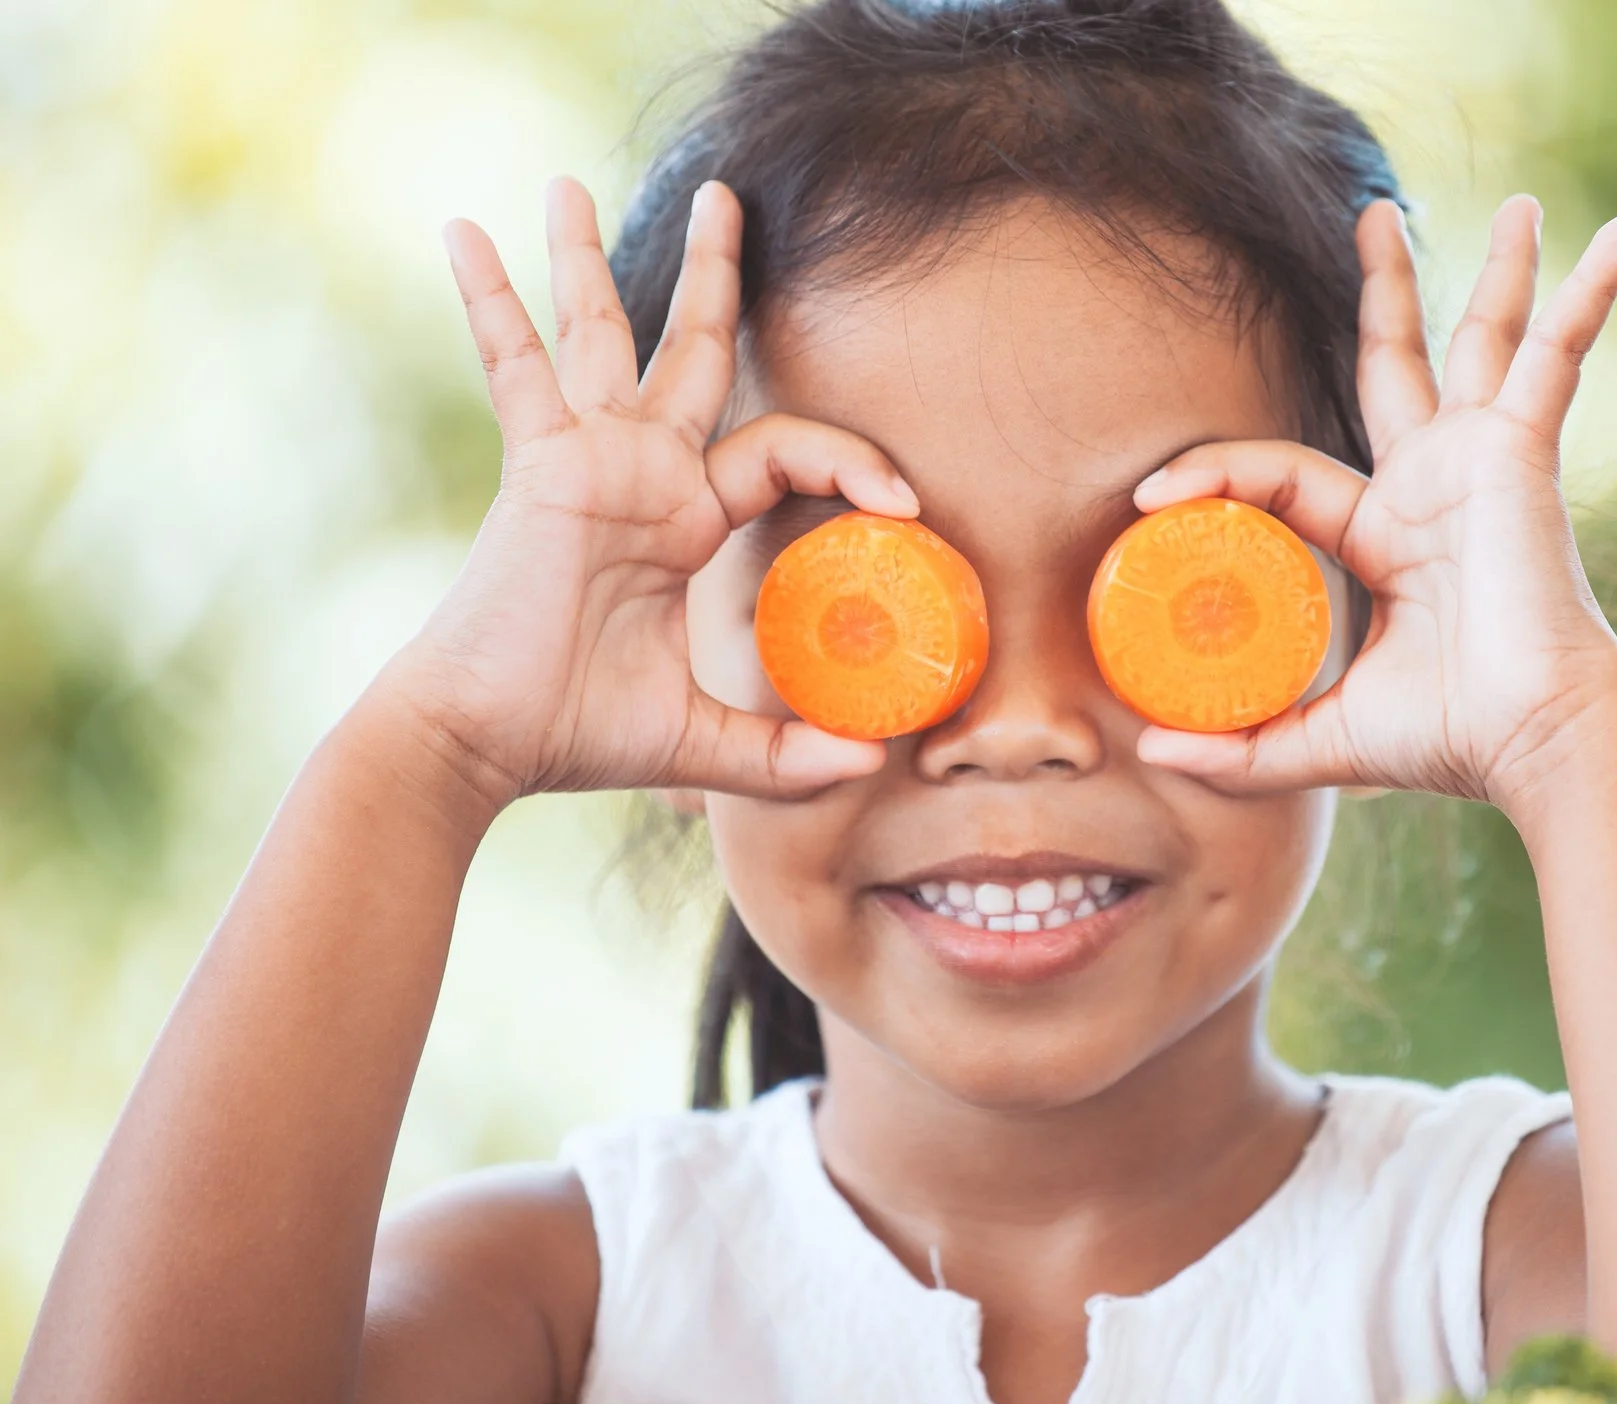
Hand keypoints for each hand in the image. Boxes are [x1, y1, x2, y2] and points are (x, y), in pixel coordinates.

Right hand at [384, 177, 913, 809]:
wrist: (487, 744)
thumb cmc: (578, 735)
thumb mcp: (703, 743)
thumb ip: (782, 755)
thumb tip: (868, 763)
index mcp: (686, 521)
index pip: (782, 449)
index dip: (849, 459)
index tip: (906, 502)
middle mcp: (643, 475)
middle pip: (694, 350)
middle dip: (715, 276)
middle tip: (727, 198)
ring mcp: (589, 459)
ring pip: (602, 334)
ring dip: (588, 259)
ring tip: (565, 184)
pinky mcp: (540, 464)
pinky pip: (515, 365)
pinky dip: (490, 301)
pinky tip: (467, 231)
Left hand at [1131, 196, 1616, 808]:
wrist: (1533, 741)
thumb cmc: (1451, 741)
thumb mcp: (1323, 739)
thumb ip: (1245, 747)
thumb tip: (1152, 752)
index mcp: (1388, 534)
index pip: (1288, 472)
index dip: (1216, 473)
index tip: (1149, 498)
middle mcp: (1436, 484)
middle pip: (1398, 365)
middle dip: (1388, 296)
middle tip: (1374, 221)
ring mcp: (1484, 459)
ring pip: (1482, 339)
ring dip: (1498, 272)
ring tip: (1516, 203)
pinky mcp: (1525, 449)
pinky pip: (1559, 355)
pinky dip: (1591, 295)